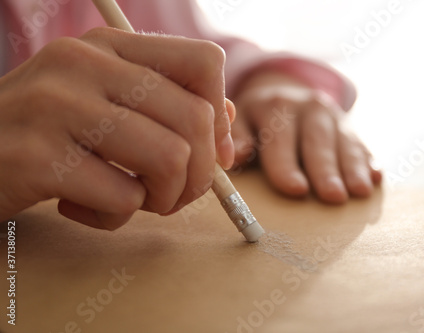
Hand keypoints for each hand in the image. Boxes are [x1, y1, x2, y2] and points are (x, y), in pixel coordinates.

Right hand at [0, 27, 234, 228]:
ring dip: (163, 198)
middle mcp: (85, 64)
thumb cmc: (45, 133)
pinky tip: (81, 207)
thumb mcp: (103, 103)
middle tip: (172, 194)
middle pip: (196, 120)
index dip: (219, 116)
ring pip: (171, 158)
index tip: (211, 152)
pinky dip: (114, 217)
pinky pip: (122, 197)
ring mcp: (58, 107)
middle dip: (199, 175)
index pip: (204, 63)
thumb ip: (165, 105)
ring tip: (131, 201)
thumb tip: (225, 121)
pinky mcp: (39, 157)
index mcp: (108, 46)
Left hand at [231, 71, 380, 202]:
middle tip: (333, 197)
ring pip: (344, 142)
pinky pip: (362, 143)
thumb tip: (236, 155)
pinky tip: (376, 178)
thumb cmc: (257, 119)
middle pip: (317, 140)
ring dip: (353, 168)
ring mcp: (332, 115)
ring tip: (359, 192)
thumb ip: (236, 136)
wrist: (285, 93)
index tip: (295, 189)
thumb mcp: (242, 120)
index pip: (280, 138)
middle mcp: (308, 106)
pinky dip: (369, 161)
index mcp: (276, 106)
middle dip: (325, 170)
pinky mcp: (349, 126)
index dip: (287, 165)